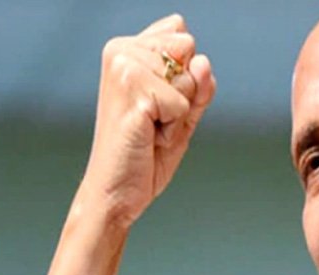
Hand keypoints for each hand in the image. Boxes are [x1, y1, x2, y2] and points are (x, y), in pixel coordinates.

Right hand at [78, 14, 215, 226]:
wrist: (116, 193)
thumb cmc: (145, 154)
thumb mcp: (182, 113)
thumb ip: (198, 84)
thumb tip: (201, 62)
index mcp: (127, 49)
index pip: (182, 37)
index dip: (185, 77)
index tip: (158, 105)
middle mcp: (120, 51)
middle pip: (189, 52)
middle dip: (184, 94)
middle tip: (155, 121)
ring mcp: (123, 69)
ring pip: (188, 78)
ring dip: (179, 114)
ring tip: (150, 130)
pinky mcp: (132, 91)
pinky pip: (183, 104)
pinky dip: (174, 129)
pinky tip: (148, 137)